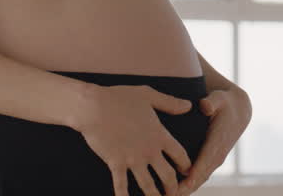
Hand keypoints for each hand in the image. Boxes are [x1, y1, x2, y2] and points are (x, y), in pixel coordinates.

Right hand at [74, 84, 194, 195]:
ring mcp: (132, 159)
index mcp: (159, 135)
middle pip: (167, 175)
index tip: (187, 172)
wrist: (93, 106)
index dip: (186, 165)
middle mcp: (149, 150)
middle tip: (174, 194)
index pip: (179, 155)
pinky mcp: (115, 163)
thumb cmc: (120, 97)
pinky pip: (121, 185)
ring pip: (148, 185)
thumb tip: (188, 105)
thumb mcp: (149, 95)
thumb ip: (169, 102)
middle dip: (172, 187)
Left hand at [177, 88, 252, 192]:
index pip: (205, 161)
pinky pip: (198, 177)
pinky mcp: (210, 162)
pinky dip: (187, 186)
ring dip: (184, 191)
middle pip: (200, 176)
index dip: (192, 175)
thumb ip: (212, 101)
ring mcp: (214, 160)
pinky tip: (172, 192)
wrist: (238, 112)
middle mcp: (217, 155)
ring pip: (199, 180)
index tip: (179, 186)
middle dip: (184, 189)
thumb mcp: (219, 98)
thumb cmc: (224, 103)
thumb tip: (205, 106)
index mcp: (218, 141)